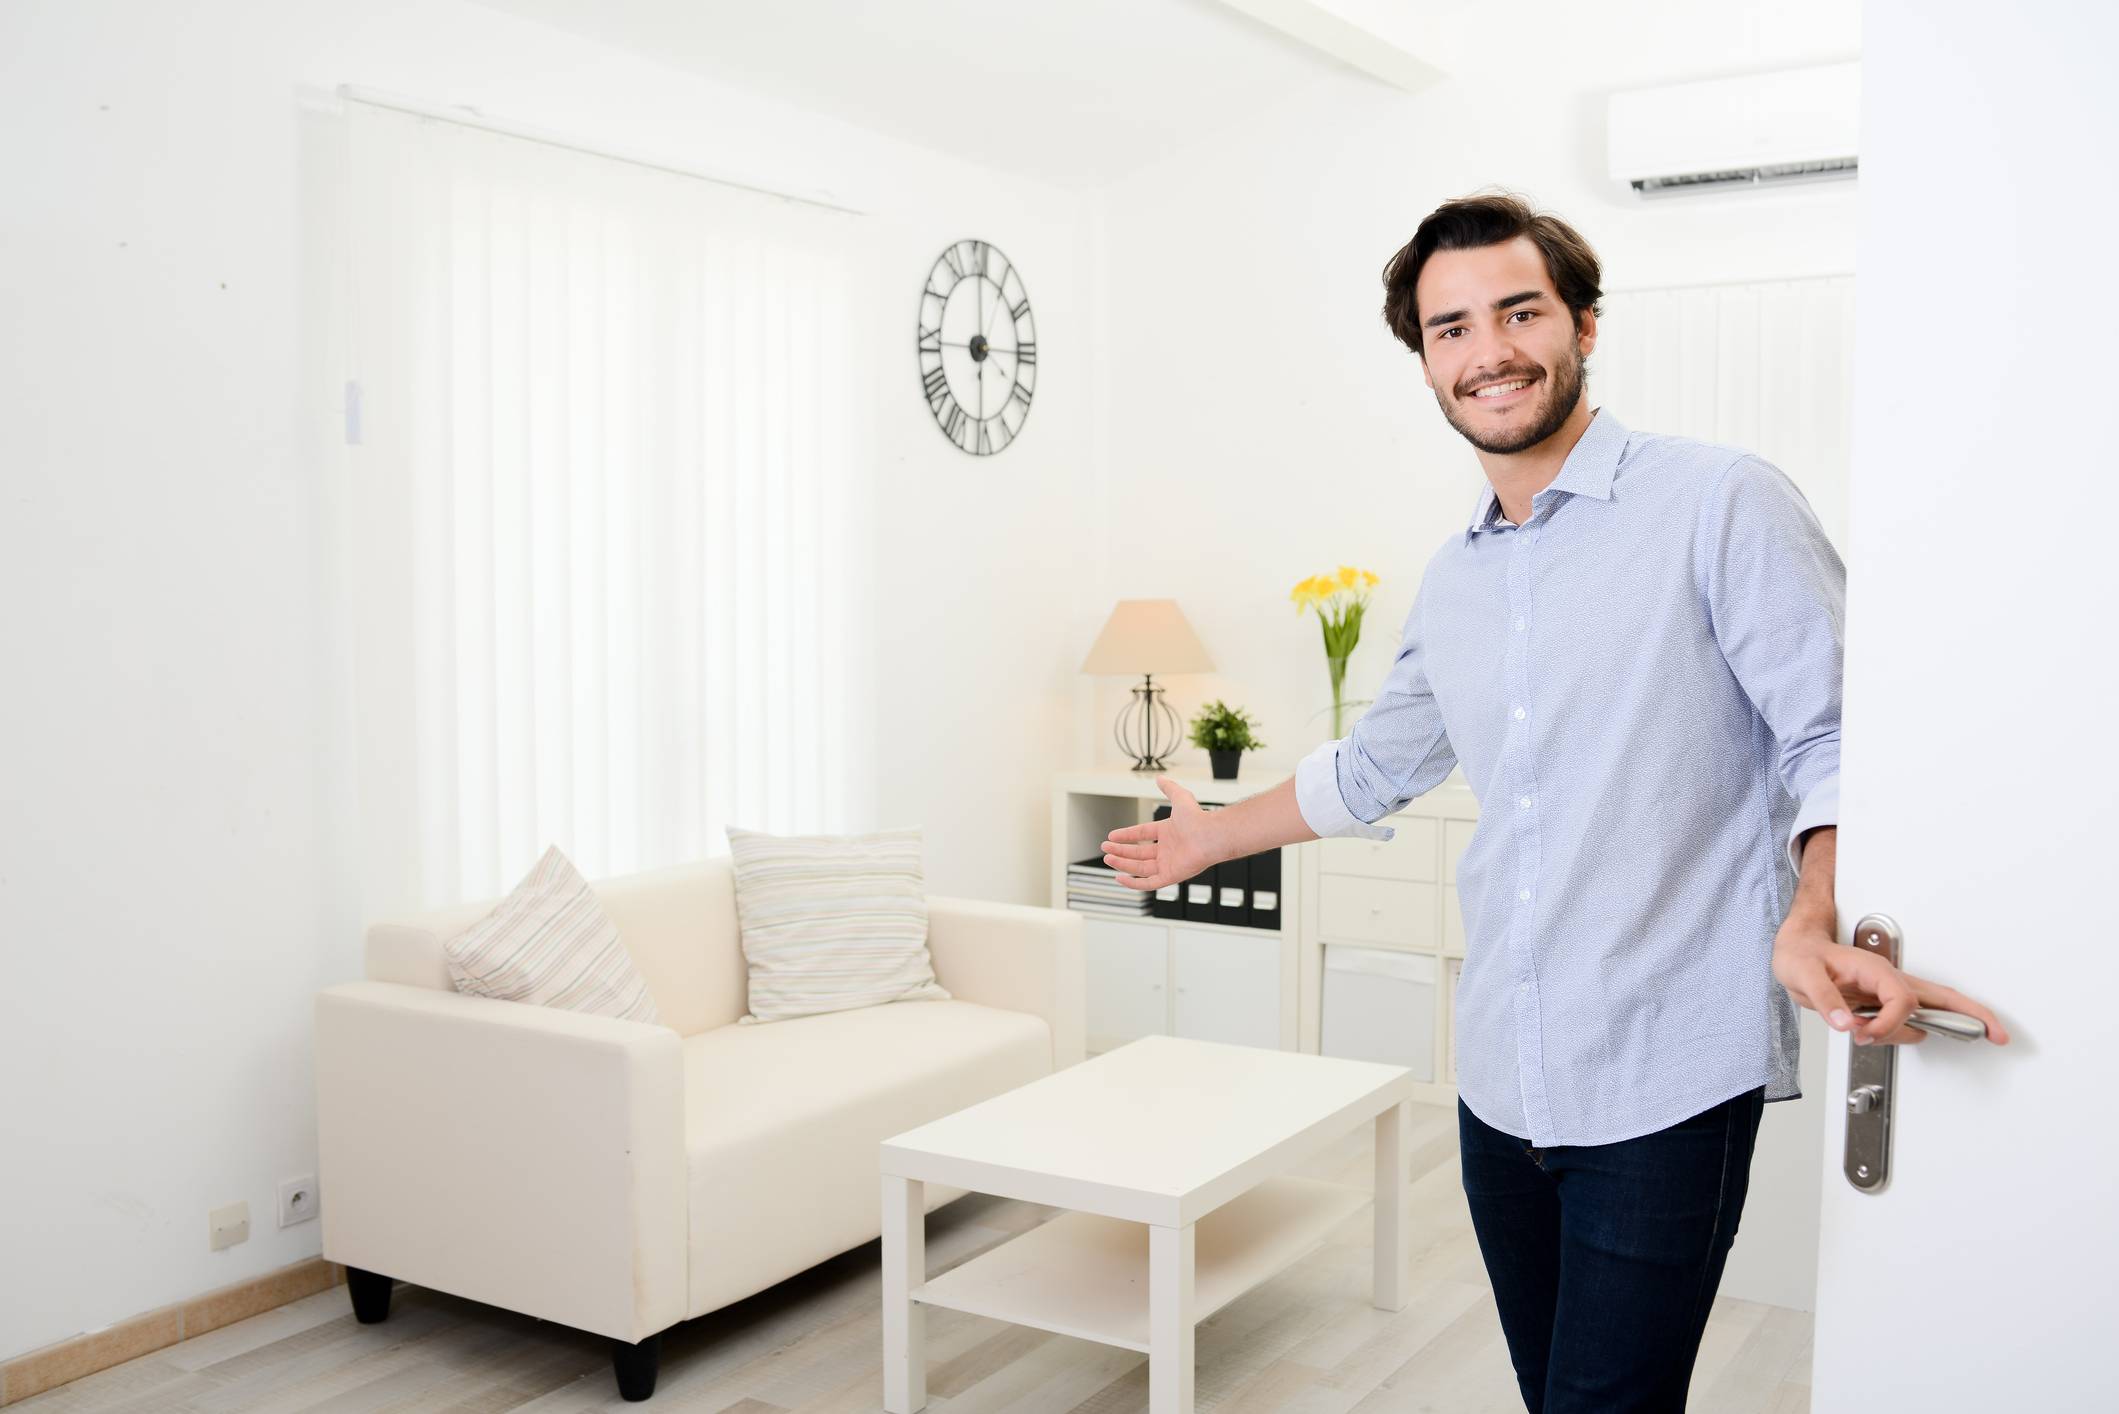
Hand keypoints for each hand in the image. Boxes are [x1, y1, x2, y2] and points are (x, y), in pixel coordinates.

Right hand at [1101, 776, 1215, 891]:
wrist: (1209, 836)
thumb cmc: (1198, 819)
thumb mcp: (1180, 797)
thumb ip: (1169, 788)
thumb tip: (1160, 778)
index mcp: (1168, 832)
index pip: (1142, 834)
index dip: (1126, 835)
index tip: (1112, 835)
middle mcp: (1168, 849)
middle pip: (1138, 852)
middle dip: (1120, 850)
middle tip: (1105, 848)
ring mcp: (1168, 864)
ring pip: (1139, 867)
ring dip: (1122, 863)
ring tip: (1107, 858)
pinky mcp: (1170, 876)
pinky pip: (1148, 883)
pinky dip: (1133, 883)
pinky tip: (1119, 878)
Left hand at [1772, 908, 2010, 1046]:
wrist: (1796, 948)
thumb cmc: (1802, 955)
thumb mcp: (1804, 975)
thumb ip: (1825, 1000)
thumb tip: (1843, 1023)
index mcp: (1876, 971)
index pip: (1903, 1002)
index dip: (1889, 1024)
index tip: (1864, 1033)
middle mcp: (1890, 980)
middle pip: (1943, 998)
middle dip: (1973, 1015)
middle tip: (1999, 1034)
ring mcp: (1891, 992)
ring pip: (1922, 1019)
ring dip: (1901, 1034)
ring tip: (1863, 1032)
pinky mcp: (1885, 1003)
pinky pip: (1907, 1022)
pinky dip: (1897, 1034)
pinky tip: (1873, 1033)